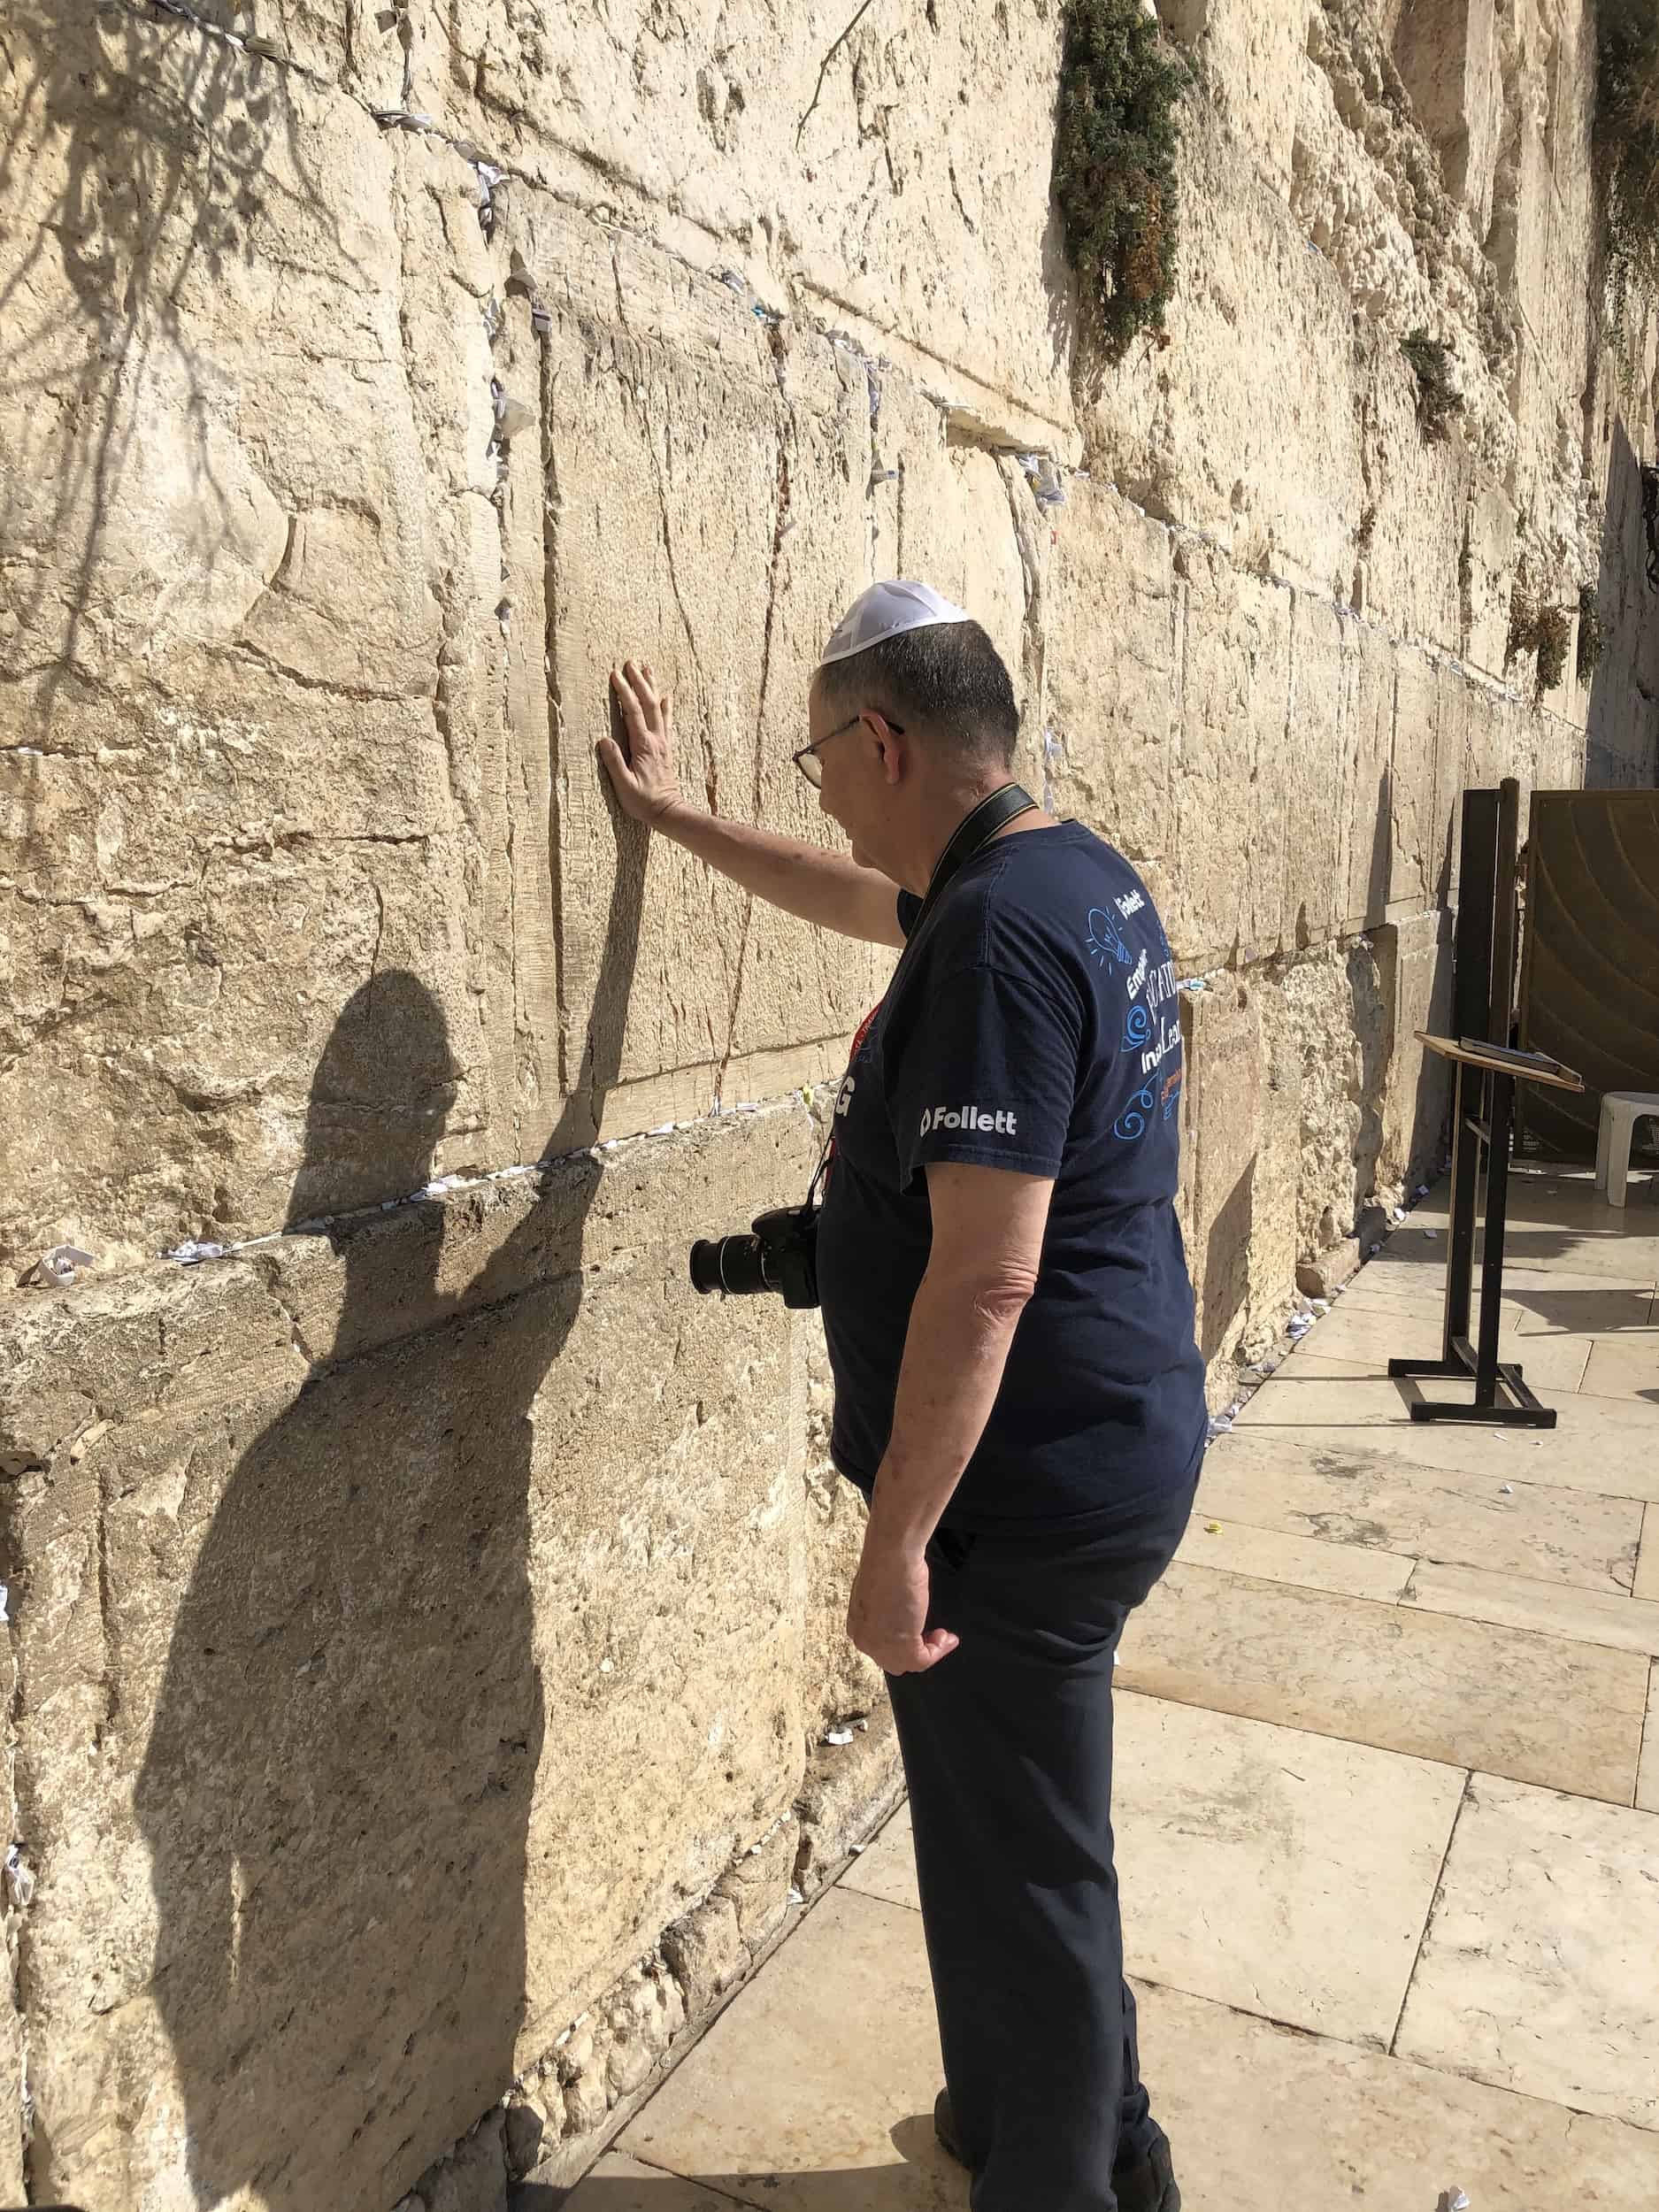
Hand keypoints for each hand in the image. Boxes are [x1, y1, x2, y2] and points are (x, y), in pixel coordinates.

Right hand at [600, 659, 684, 824]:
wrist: (668, 811)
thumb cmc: (644, 802)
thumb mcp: (624, 786)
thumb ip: (614, 762)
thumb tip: (604, 740)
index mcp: (644, 746)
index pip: (632, 712)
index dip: (624, 692)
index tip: (615, 674)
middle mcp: (656, 740)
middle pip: (648, 704)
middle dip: (639, 681)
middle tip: (631, 662)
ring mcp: (663, 742)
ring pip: (658, 708)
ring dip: (652, 687)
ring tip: (647, 669)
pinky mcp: (666, 747)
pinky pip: (666, 721)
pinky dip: (665, 706)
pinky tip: (665, 696)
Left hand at [848, 1537, 959, 1675]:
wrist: (892, 1557)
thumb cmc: (888, 1564)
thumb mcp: (884, 1594)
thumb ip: (889, 1611)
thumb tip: (902, 1617)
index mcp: (857, 1626)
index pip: (881, 1649)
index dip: (906, 1644)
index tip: (923, 1634)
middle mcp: (864, 1640)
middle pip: (894, 1661)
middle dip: (918, 1650)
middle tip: (936, 1637)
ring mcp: (880, 1646)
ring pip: (910, 1663)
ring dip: (932, 1651)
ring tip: (945, 1637)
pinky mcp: (901, 1646)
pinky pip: (923, 1660)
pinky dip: (940, 1651)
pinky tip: (948, 1638)